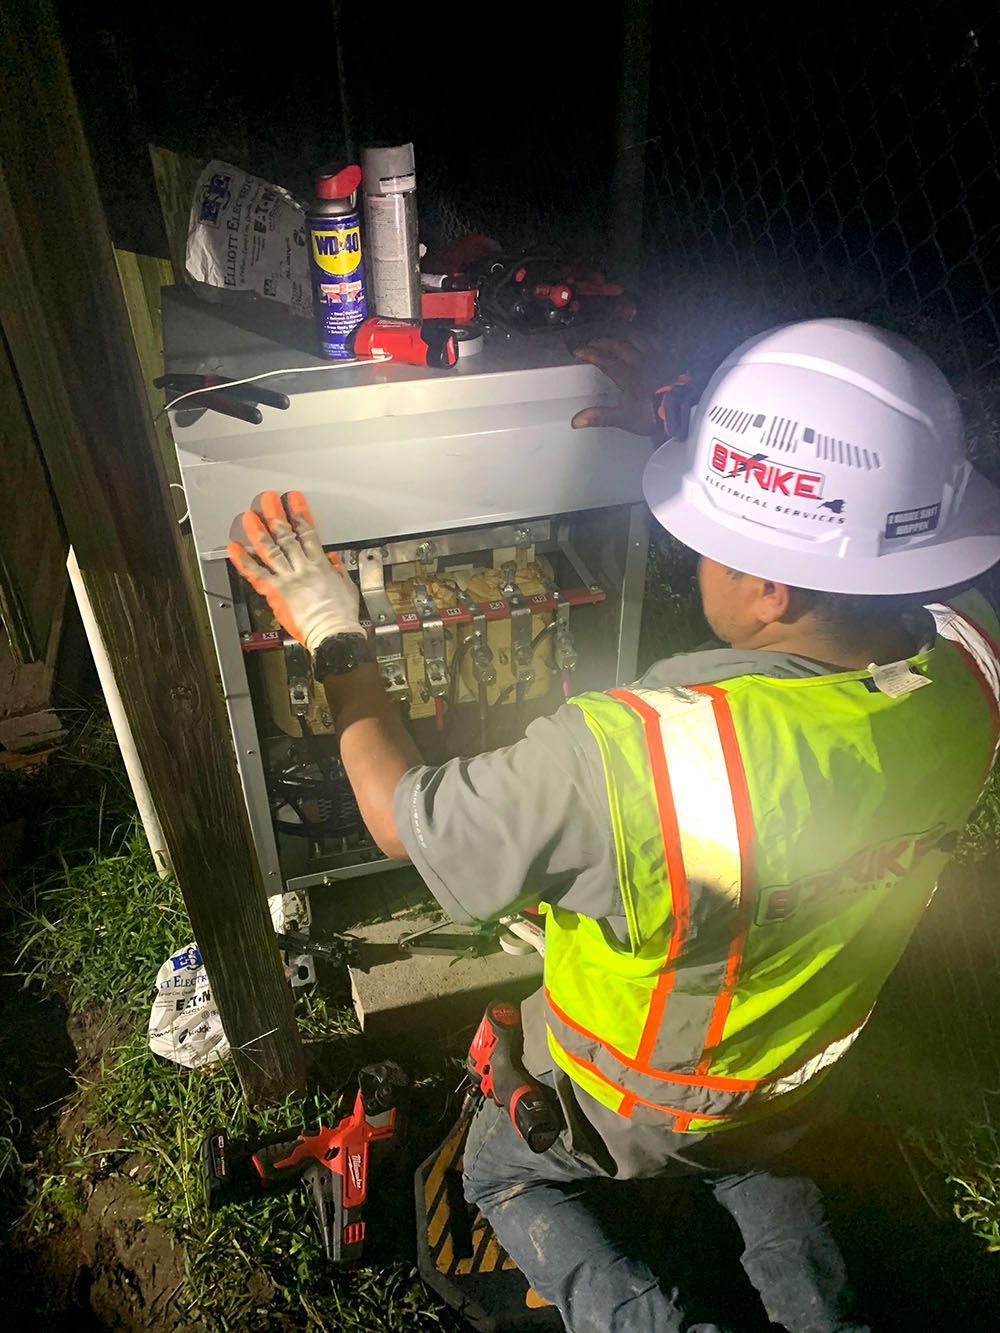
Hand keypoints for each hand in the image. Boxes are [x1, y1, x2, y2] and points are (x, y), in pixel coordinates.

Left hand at [227, 491, 362, 651]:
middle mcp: (301, 567)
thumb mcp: (346, 586)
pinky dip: (243, 560)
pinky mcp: (275, 592)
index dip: (300, 513)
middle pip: (286, 535)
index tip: (293, 500)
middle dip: (276, 514)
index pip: (308, 531)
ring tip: (249, 516)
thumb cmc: (341, 615)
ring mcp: (287, 578)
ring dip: (258, 531)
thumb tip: (334, 559)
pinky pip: (255, 573)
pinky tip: (234, 548)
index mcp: (320, 564)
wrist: (333, 633)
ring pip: (270, 549)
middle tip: (268, 500)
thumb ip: (337, 570)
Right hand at [571, 335, 668, 434]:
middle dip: (603, 343)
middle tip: (594, 343)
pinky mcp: (668, 358)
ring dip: (623, 337)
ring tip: (616, 338)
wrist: (683, 409)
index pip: (603, 360)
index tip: (578, 351)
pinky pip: (655, 342)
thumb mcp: (624, 418)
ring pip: (636, 340)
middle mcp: (639, 361)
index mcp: (627, 375)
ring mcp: (655, 358)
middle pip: (618, 345)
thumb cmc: (654, 414)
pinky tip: (644, 339)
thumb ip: (600, 416)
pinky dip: (646, 338)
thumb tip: (577, 420)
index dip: (589, 354)